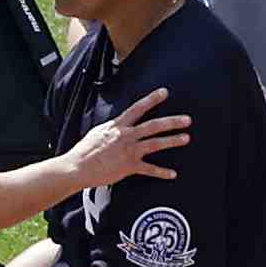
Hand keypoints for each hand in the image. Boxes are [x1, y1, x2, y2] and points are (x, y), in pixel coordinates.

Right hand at [67, 87, 190, 184]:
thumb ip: (112, 128)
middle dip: (172, 122)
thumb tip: (120, 124)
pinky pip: (149, 169)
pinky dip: (162, 172)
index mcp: (117, 126)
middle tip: (187, 119)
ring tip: (186, 138)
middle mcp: (126, 136)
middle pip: (153, 126)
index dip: (152, 99)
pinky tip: (173, 174)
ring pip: (155, 144)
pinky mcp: (129, 167)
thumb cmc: (85, 150)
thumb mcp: (98, 132)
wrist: (78, 167)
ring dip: (172, 141)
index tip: (165, 92)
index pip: (137, 108)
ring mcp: (129, 151)